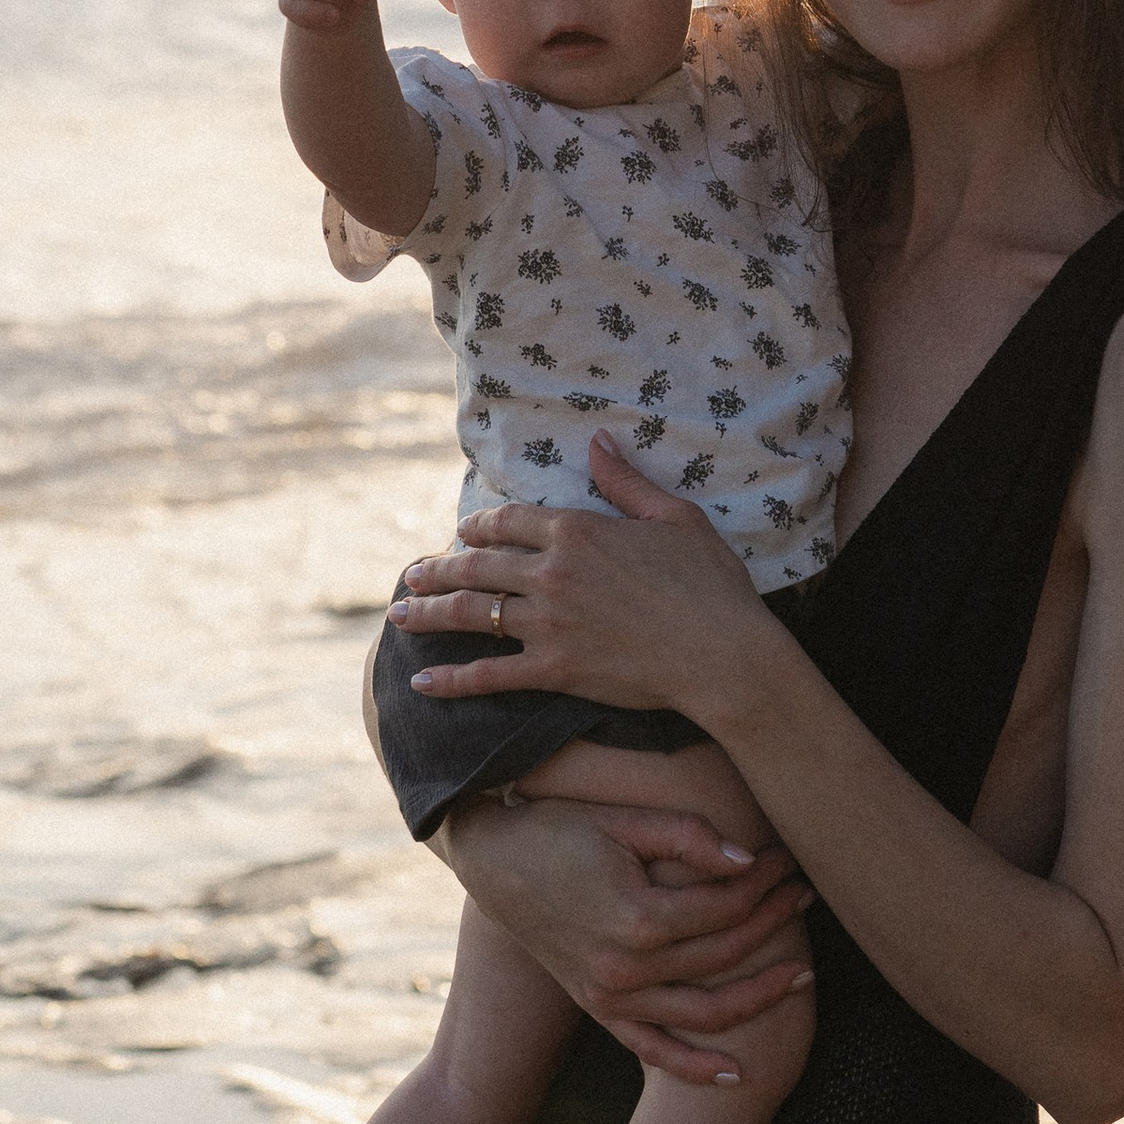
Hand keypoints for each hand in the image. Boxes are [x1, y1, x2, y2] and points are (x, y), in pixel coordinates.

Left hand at [394, 439, 771, 717]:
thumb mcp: (674, 519)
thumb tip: (596, 441)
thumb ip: (626, 482)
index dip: (479, 526)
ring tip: (400, 614)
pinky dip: (452, 680)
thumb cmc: (710, 585)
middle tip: (411, 575)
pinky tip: (422, 682)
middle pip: (477, 567)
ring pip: (471, 614)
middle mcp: (552, 573)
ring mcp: (548, 623)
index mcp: (578, 531)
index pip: (508, 522)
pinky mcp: (554, 669)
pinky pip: (490, 674)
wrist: (723, 653)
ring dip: (428, 614)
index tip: (462, 533)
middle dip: (437, 569)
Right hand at [444, 794, 812, 1083]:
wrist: (494, 862)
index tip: (788, 862)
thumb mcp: (623, 820)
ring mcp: (612, 996)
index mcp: (638, 917)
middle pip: (725, 953)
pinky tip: (738, 1073)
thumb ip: (689, 837)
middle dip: (774, 924)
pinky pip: (653, 1050)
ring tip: (802, 975)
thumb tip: (750, 861)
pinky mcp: (599, 1008)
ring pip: (705, 1013)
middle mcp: (627, 967)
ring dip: (759, 997)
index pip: (727, 905)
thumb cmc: (558, 829)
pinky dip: (695, 1068)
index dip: (765, 883)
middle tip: (805, 896)